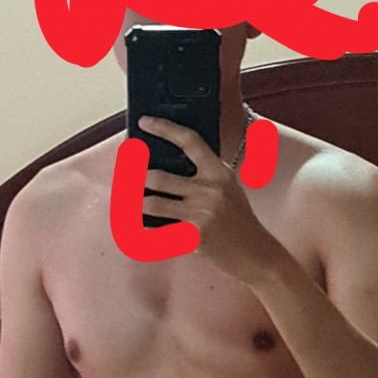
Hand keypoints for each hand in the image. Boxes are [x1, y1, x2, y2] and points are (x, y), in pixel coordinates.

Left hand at [137, 116, 279, 282]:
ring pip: (153, 205)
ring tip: (125, 204)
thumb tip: (171, 166)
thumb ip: (205, 176)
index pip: (189, 141)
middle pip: (159, 177)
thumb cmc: (240, 222)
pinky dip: (146, 232)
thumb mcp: (229, 189)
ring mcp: (201, 214)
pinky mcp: (194, 237)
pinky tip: (138, 230)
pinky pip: (160, 233)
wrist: (255, 254)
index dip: (164, 129)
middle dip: (135, 179)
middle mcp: (209, 190)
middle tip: (122, 178)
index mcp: (218, 172)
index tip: (144, 122)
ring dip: (135, 205)